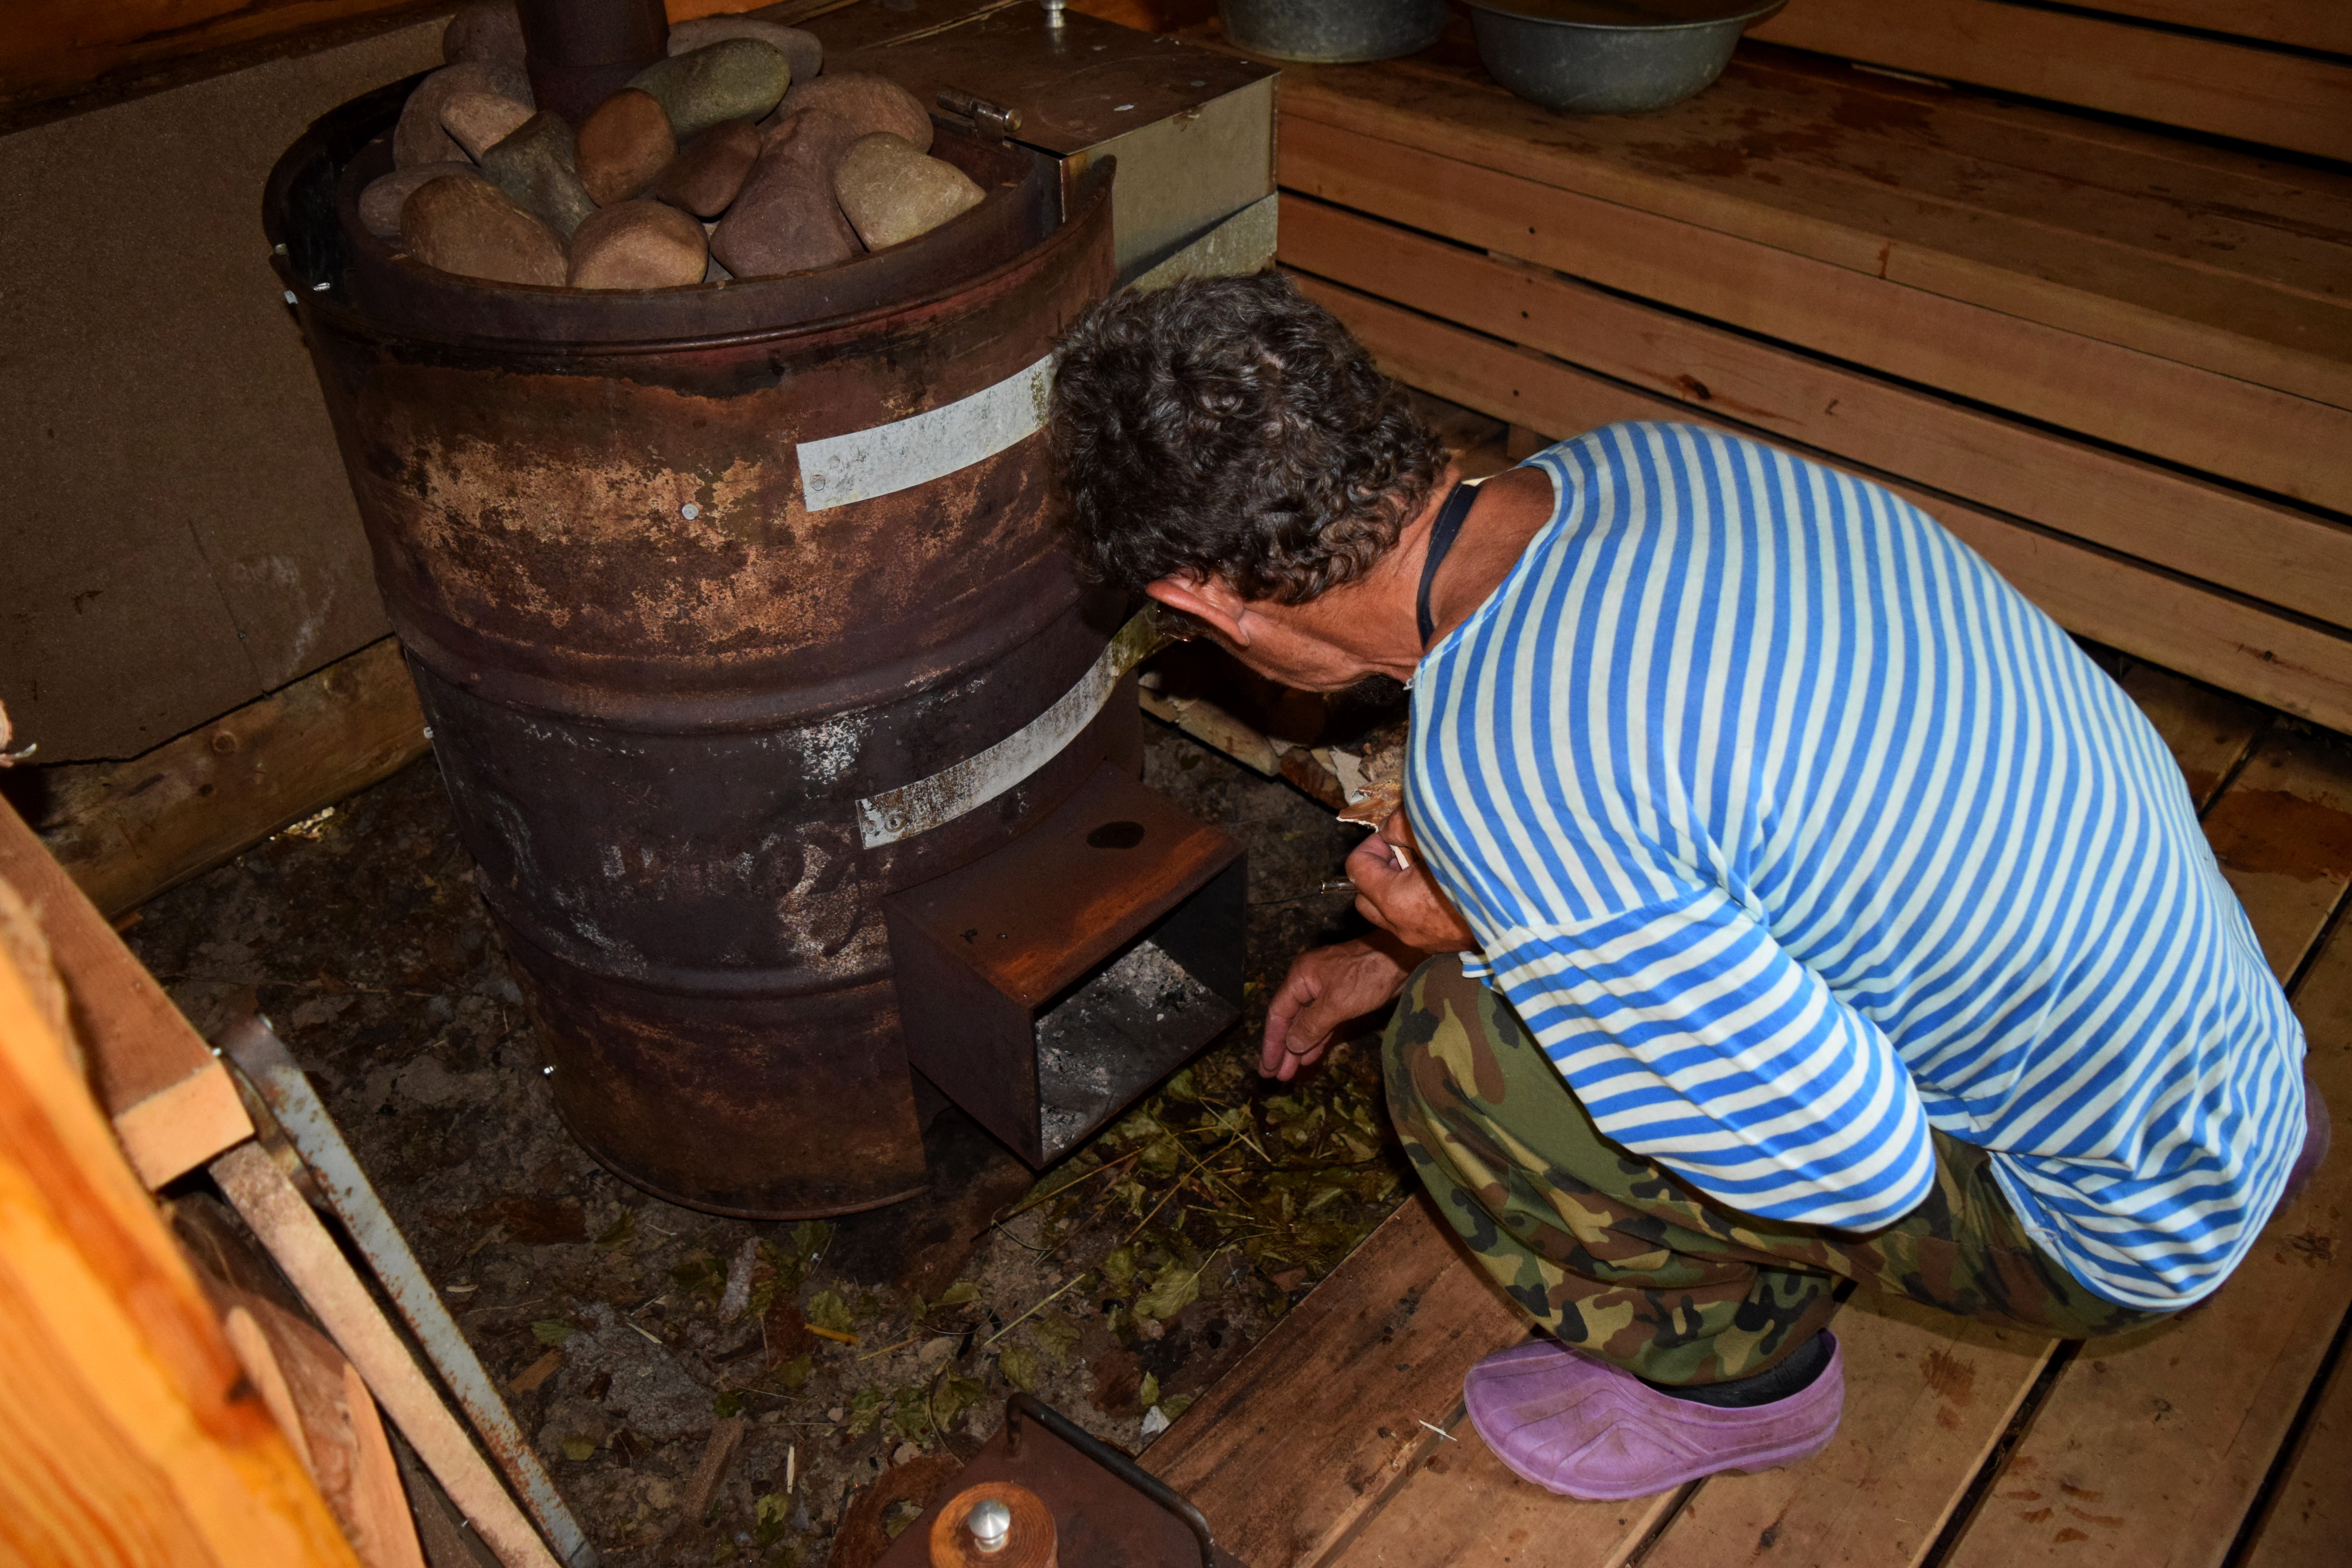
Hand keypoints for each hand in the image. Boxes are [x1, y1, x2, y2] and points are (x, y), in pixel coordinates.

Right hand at [1260, 934, 1416, 1080]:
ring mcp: (1326, 990)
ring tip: (1290, 1072)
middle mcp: (1308, 983)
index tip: (1267, 1067)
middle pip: (1290, 1020)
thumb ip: (1311, 1026)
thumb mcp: (1336, 1004)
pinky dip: (1317, 1039)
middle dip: (1283, 1049)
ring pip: (1306, 1023)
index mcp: (1300, 978)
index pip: (1278, 1014)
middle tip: (1275, 1076)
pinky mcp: (1342, 998)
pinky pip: (1323, 1022)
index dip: (1271, 1043)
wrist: (1402, 957)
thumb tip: (1292, 1046)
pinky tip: (1311, 1056)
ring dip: (1299, 1047)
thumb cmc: (1367, 976)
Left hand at [1346, 809, 1477, 953]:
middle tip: (1407, 853)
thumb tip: (1390, 829)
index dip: (1372, 844)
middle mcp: (1403, 927)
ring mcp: (1422, 941)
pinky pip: (1412, 922)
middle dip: (1380, 871)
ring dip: (1397, 888)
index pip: (1357, 868)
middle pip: (1365, 897)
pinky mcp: (1440, 946)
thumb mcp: (1436, 833)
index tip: (1394, 834)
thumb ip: (1403, 824)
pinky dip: (1416, 903)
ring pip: (1388, 912)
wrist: (1524, 904)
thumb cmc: (1481, 865)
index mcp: (1396, 901)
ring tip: (1427, 868)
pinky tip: (1444, 884)